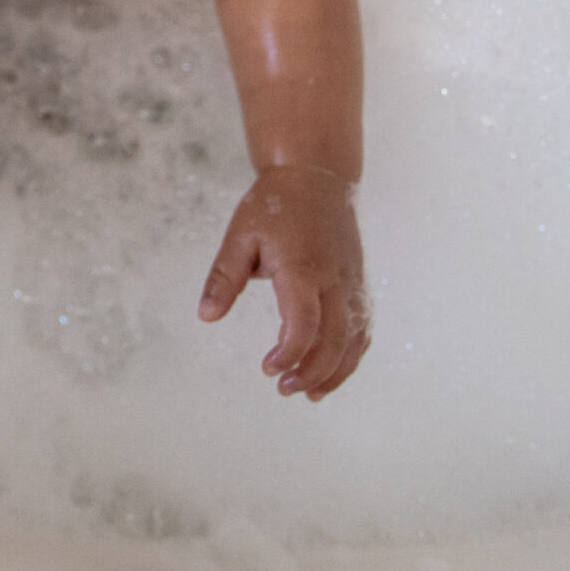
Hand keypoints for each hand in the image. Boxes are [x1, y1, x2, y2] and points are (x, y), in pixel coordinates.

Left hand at [198, 163, 370, 399]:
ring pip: (355, 340)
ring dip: (335, 372)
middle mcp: (335, 279)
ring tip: (307, 393)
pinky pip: (363, 329)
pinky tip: (331, 372)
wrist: (317, 177)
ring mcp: (352, 284)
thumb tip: (206, 317)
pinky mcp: (360, 286)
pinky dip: (352, 356)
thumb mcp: (240, 235)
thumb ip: (224, 277)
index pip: (304, 322)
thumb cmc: (274, 207)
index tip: (267, 369)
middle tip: (283, 389)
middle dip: (311, 372)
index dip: (289, 353)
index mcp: (302, 266)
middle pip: (334, 339)